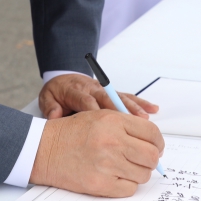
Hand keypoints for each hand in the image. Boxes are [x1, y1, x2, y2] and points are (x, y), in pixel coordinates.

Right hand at [29, 110, 164, 196]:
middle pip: (151, 156)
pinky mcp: (100, 184)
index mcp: (114, 121)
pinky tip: (116, 177)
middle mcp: (112, 141)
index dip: (158, 142)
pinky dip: (126, 185)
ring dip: (138, 173)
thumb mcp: (100, 116)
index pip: (152, 133)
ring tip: (125, 167)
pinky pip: (129, 189)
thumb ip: (126, 125)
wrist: (45, 149)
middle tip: (144, 160)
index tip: (156, 146)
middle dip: (152, 159)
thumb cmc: (71, 132)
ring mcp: (106, 164)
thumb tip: (152, 140)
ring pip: (143, 174)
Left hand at [39, 73, 158, 119]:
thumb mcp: (47, 98)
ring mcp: (104, 89)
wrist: (63, 77)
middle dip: (120, 110)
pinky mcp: (112, 92)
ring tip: (146, 118)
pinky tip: (153, 109)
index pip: (86, 100)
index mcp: (76, 91)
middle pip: (107, 99)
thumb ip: (50, 107)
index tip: (102, 123)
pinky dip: (140, 102)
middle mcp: (93, 88)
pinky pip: (128, 96)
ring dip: (134, 108)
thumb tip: (55, 116)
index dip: (94, 111)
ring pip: (121, 97)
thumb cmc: (57, 92)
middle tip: (132, 122)